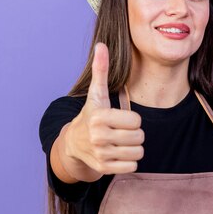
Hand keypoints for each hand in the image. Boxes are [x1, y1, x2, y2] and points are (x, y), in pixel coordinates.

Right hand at [65, 42, 144, 174]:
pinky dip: (129, 162)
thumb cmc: (91, 115)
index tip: (121, 119)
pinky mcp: (104, 168)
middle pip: (139, 137)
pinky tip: (119, 154)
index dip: (132, 119)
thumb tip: (101, 45)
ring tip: (122, 143)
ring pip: (138, 153)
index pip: (136, 121)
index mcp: (99, 117)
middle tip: (122, 132)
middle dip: (135, 134)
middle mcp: (98, 136)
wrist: (73, 144)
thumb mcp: (96, 94)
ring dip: (134, 148)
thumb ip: (101, 70)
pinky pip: (132, 167)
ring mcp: (101, 154)